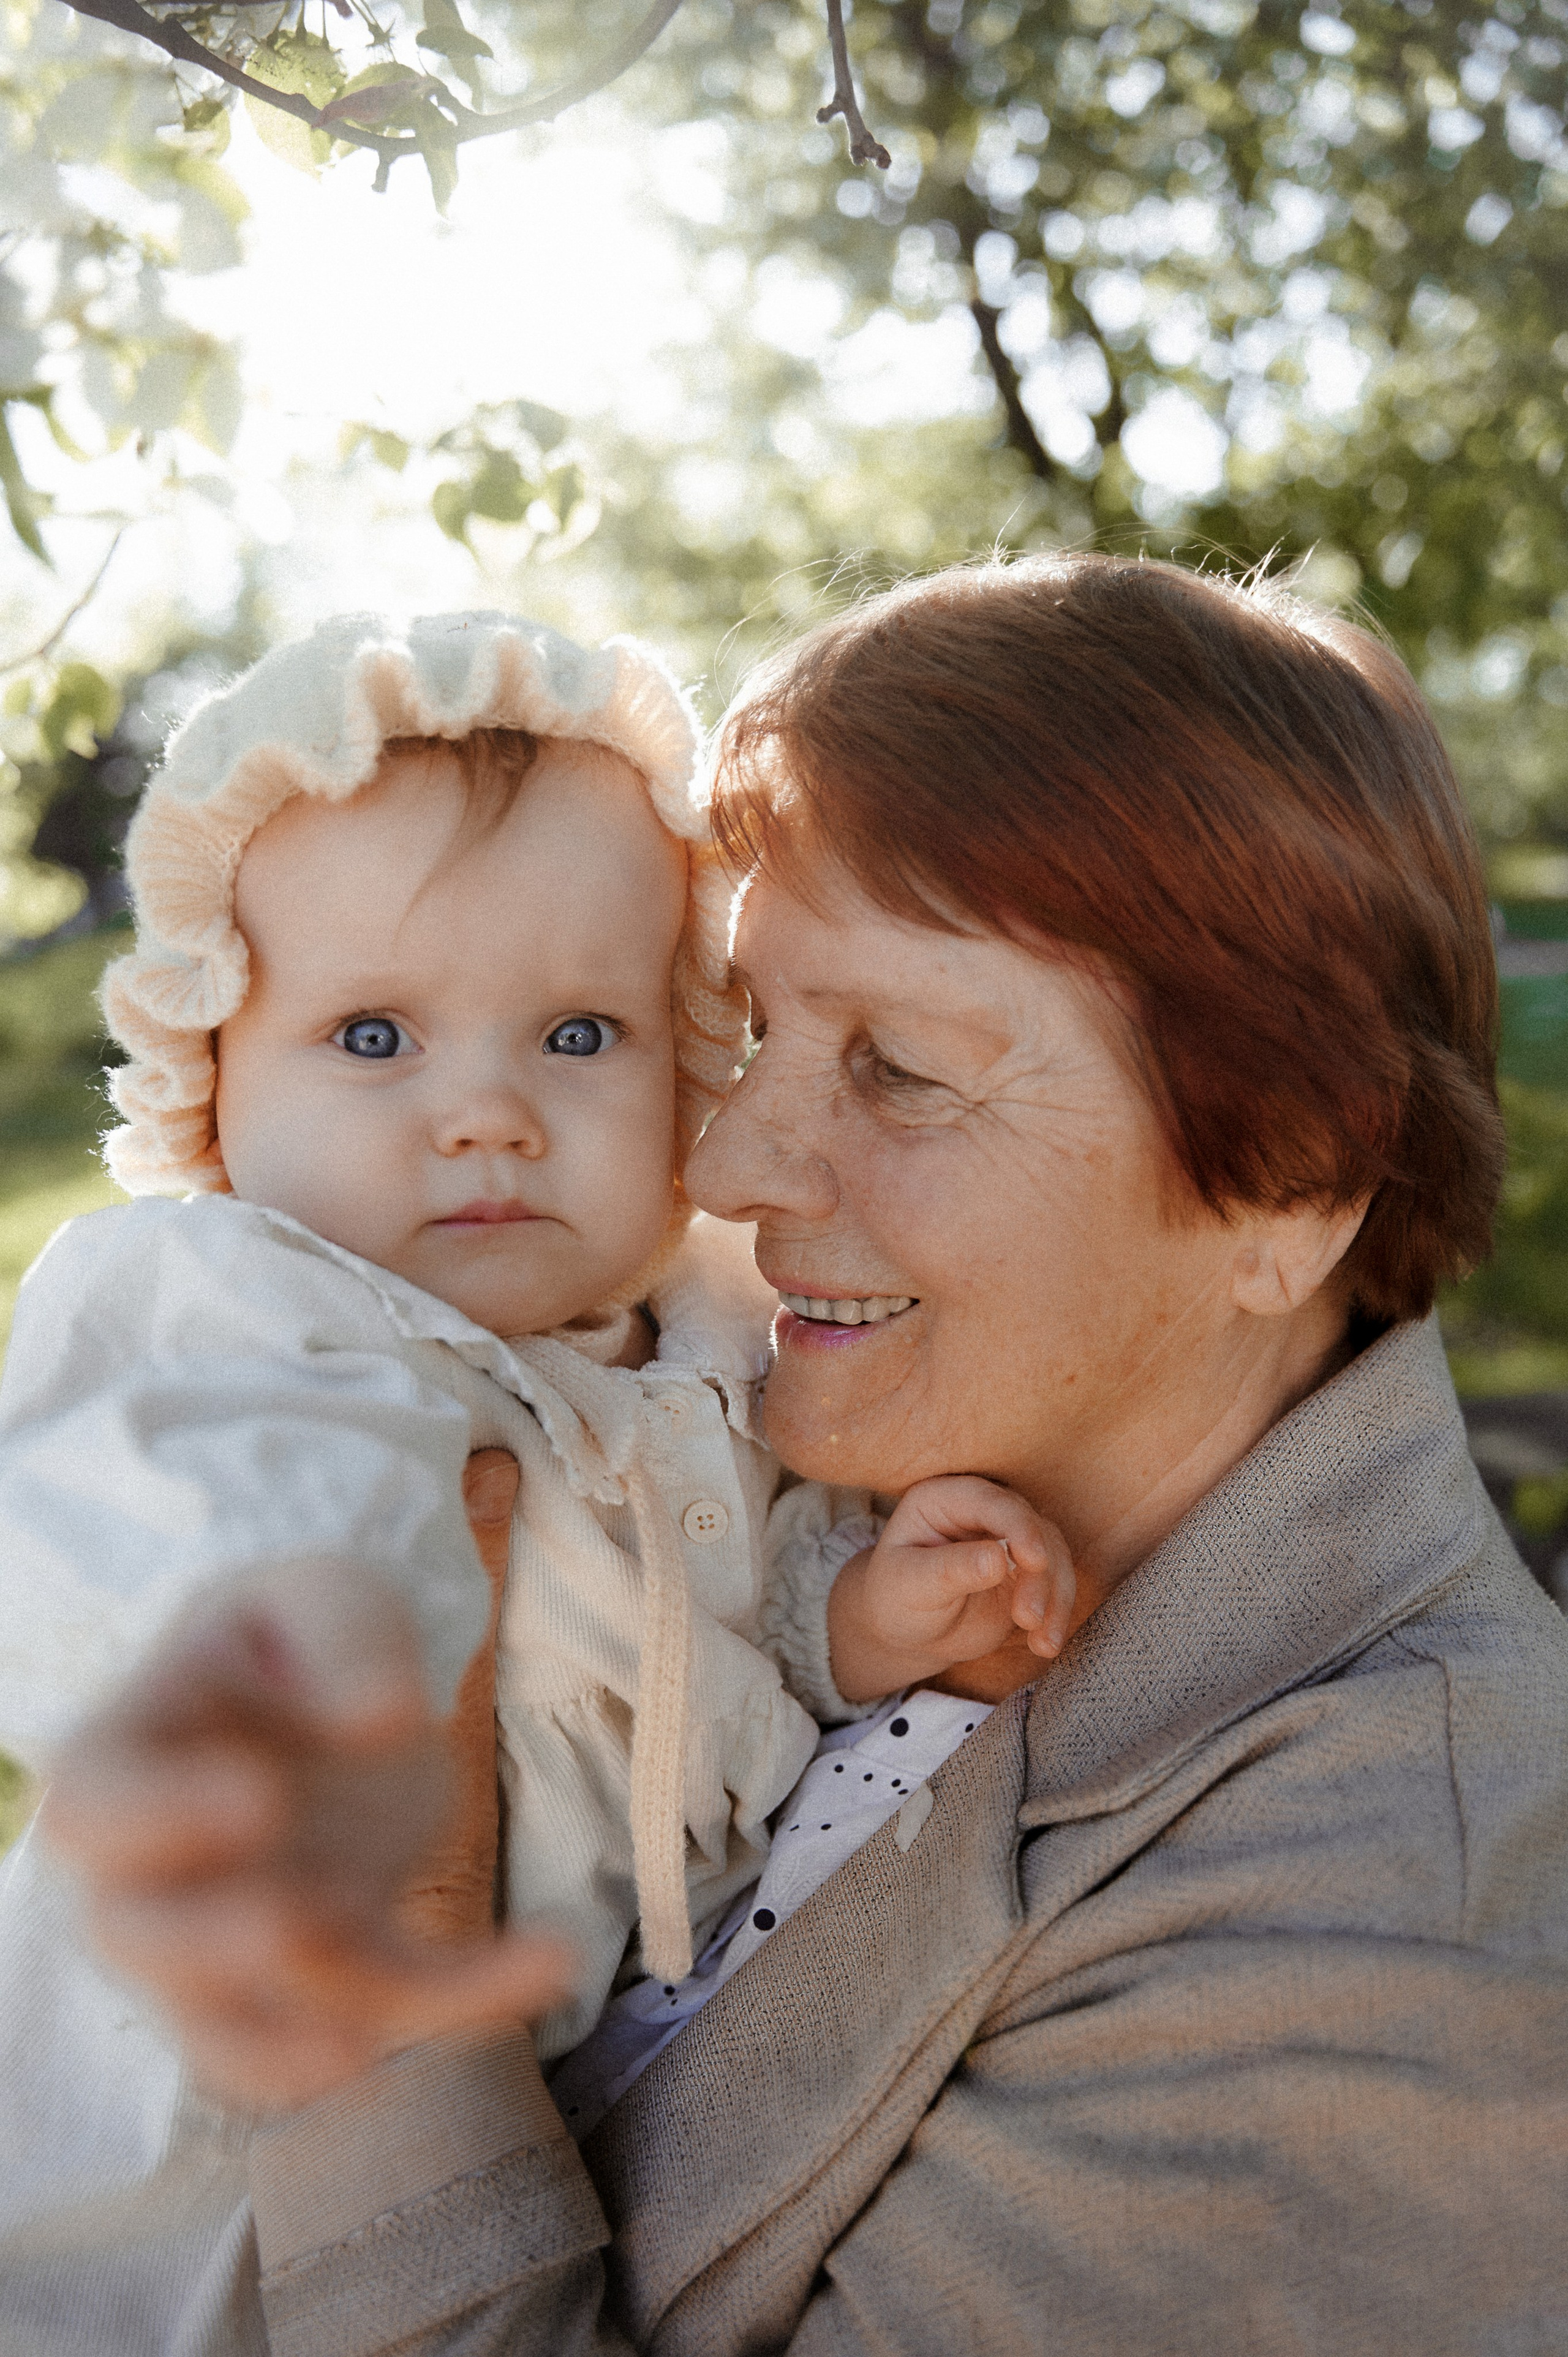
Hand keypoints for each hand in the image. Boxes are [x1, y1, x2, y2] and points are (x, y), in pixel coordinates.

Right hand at [41, 1450, 575, 2112]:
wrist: (343, 1693)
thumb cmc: (304, 1632)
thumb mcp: (328, 1595)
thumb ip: (342, 1640)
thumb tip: (382, 1719)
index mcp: (131, 1754)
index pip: (98, 1806)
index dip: (161, 1818)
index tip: (261, 1797)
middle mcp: (155, 1872)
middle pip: (143, 1942)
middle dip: (215, 1952)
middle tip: (296, 1920)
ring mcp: (229, 1945)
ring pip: (241, 2027)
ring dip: (325, 2023)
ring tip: (423, 2004)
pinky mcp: (331, 1977)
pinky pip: (382, 2011)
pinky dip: (463, 2003)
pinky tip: (547, 1962)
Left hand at [826, 1474, 1075, 1703]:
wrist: (909, 1631)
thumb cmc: (897, 1599)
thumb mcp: (911, 1585)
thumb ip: (951, 1569)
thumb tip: (999, 1558)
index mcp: (943, 1499)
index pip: (990, 1501)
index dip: (1019, 1526)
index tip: (1035, 1561)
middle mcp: (983, 1511)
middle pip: (1030, 1526)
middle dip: (1039, 1572)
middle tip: (1028, 1618)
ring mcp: (1010, 1538)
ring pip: (1052, 1554)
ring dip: (1054, 1596)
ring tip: (1041, 1643)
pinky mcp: (1028, 1570)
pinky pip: (1056, 1583)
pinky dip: (1058, 1612)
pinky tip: (1045, 1645)